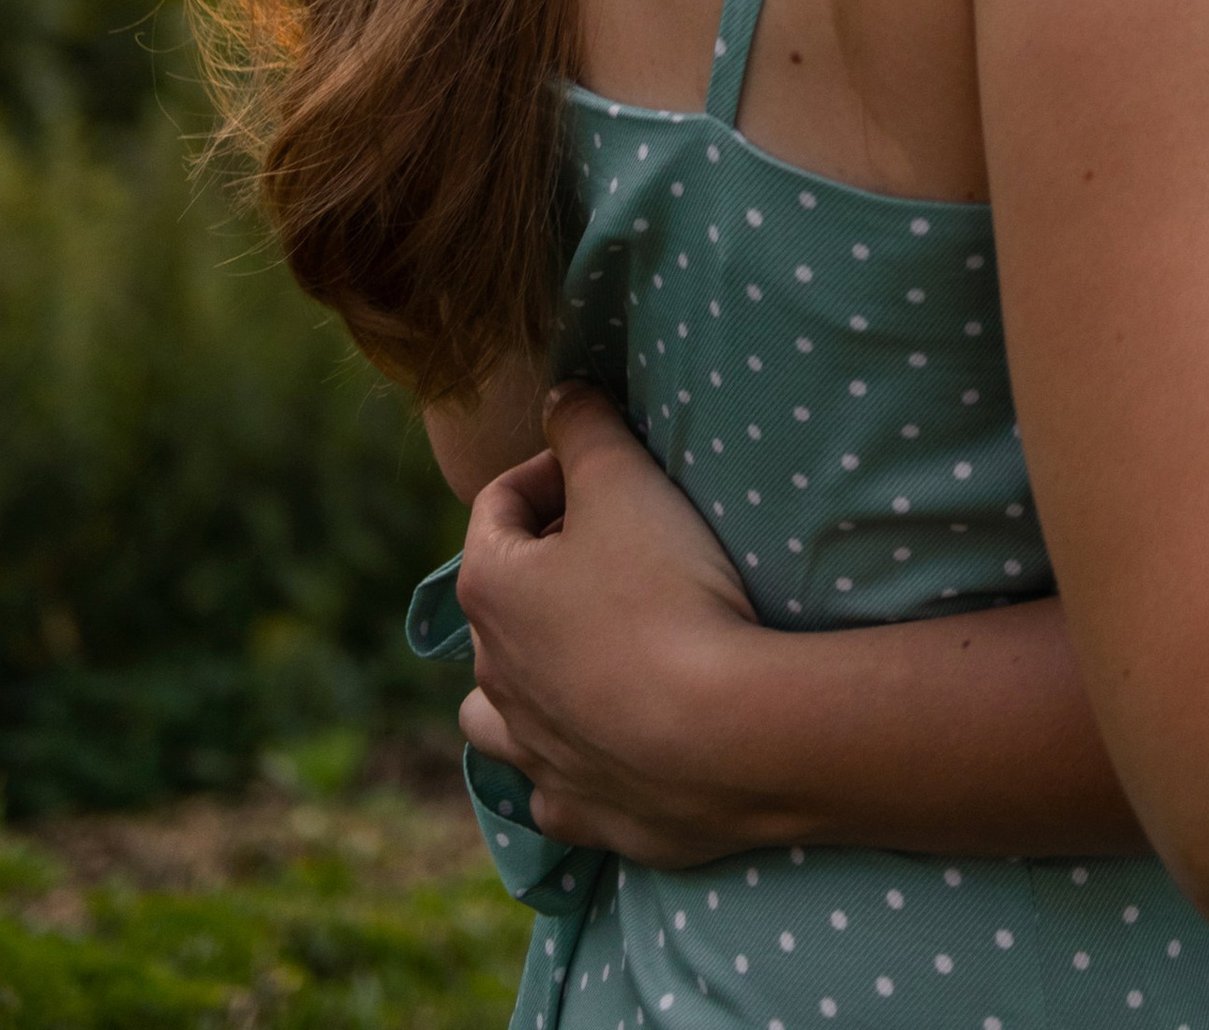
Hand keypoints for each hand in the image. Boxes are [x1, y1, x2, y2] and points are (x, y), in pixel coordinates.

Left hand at [455, 383, 765, 865]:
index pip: (498, 504)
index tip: (612, 465)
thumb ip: (586, 427)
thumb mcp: (626, 479)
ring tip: (586, 654)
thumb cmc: (663, 594)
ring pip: (493, 710)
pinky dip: (567, 758)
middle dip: (550, 565)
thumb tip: (559, 397)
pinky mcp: (578, 811)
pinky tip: (610, 742)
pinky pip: (549, 783)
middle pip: (500, 601)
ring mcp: (531, 752)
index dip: (554, 469)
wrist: (718, 737)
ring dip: (527, 676)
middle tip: (626, 544)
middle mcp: (492, 675)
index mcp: (490, 589)